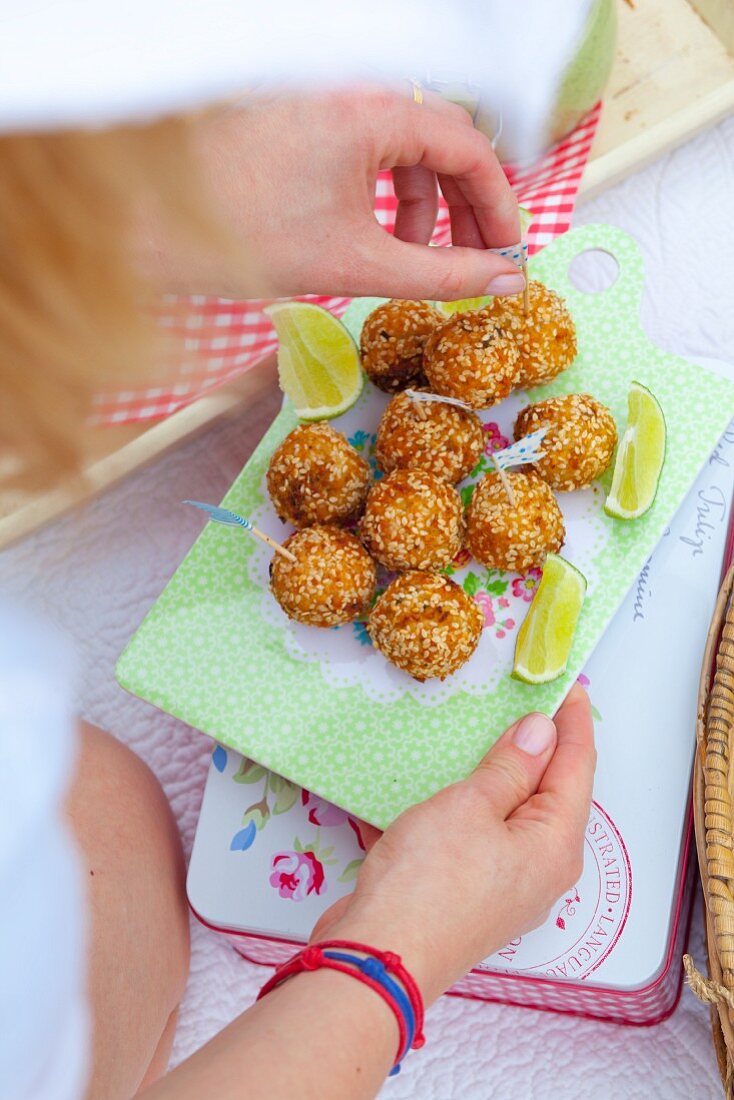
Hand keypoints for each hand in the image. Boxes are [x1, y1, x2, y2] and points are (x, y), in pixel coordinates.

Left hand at [159, 85, 524, 300]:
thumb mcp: (358, 263)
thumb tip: (503, 280)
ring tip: (421, 258)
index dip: (498, 205)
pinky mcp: (303, 122)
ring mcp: (325, 103)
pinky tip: (380, 235)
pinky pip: (368, 147)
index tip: (510, 252)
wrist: (148, 227)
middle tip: (479, 261)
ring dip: (425, 204)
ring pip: (405, 146)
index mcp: (371, 112)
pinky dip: (386, 192)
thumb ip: (442, 274)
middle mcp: (352, 93)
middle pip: (442, 141)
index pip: (469, 145)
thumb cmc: (242, 238)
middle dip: (465, 207)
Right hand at [312, 683, 595, 1003]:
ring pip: (511, 814)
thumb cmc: (428, 883)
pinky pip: (478, 836)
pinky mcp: (469, 894)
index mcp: (555, 844)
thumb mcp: (471, 806)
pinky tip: (444, 784)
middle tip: (528, 700)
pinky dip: (467, 806)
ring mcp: (505, 886)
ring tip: (487, 733)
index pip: (576, 767)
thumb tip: (542, 733)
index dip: (571, 721)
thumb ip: (510, 767)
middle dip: (539, 747)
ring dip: (498, 775)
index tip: (568, 683)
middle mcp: (541, 869)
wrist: (379, 958)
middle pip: (550, 793)